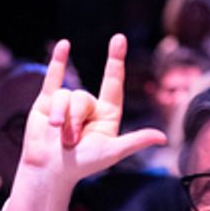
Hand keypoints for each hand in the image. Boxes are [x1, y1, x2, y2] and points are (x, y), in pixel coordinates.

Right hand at [6, 35, 165, 210]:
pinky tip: (64, 45)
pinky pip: (53, 77)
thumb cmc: (82, 165)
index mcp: (107, 114)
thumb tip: (162, 138)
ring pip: (66, 95)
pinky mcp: (47, 102)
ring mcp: (67, 103)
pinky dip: (57, 61)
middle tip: (70, 142)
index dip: (115, 60)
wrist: (49, 171)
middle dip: (75, 120)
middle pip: (83, 97)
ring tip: (56, 136)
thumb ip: (134, 141)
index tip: (119, 39)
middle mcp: (88, 106)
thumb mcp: (111, 152)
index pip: (113, 82)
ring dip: (61, 118)